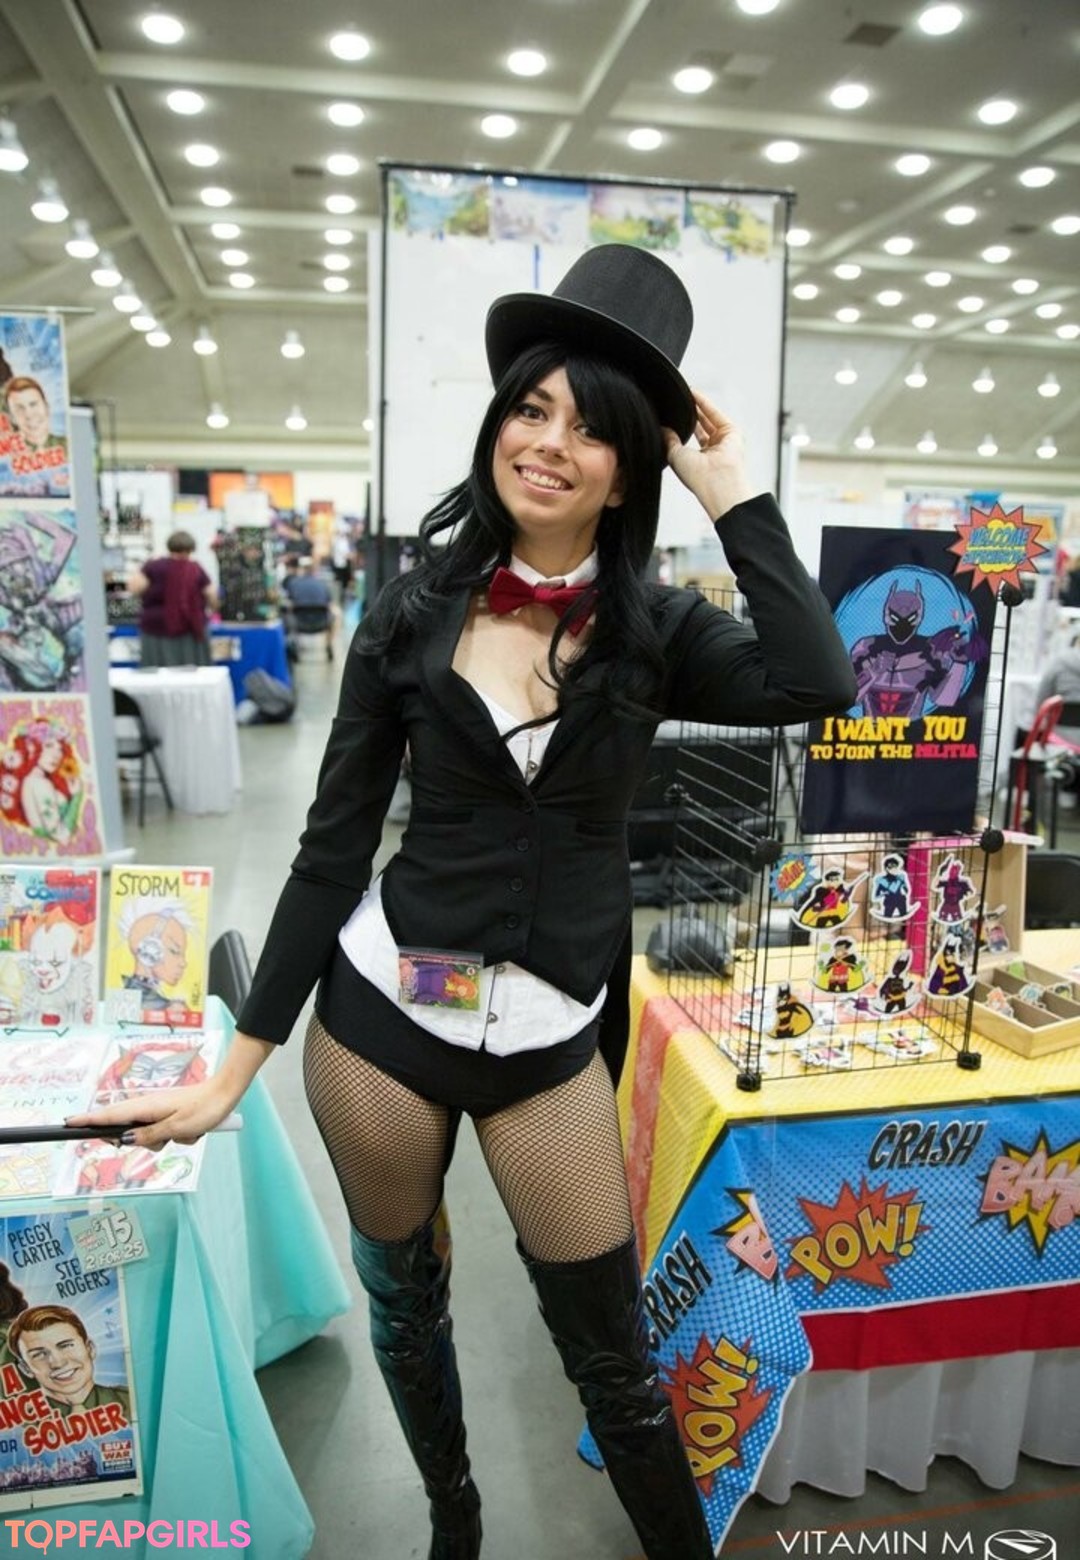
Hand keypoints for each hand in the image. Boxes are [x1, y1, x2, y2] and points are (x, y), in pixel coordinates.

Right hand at [66, 1077, 239, 1150]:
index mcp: (145, 1107)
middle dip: (140, 1141)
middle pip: (126, 1130)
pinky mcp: (168, 1115)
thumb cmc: (203, 1109)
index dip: (88, 1120)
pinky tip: (191, 1132)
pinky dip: (175, 1136)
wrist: (226, 1094)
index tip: (67, 1124)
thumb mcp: (176, 1128)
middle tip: (161, 1139)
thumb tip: (123, 1140)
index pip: (109, 1116)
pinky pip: (163, 1134)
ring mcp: (158, 1111)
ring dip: (163, 1141)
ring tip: (183, 1134)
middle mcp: (148, 1108)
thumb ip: (148, 1136)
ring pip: (147, 1136)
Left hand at [663, 393, 756, 520]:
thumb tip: (662, 429)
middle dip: (690, 414)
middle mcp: (714, 451)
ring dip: (697, 406)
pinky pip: (715, 414)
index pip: (691, 440)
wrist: (716, 481)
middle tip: (679, 402)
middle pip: (701, 427)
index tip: (672, 416)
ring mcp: (724, 441)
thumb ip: (669, 440)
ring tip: (684, 394)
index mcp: (701, 461)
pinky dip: (705, 404)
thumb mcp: (675, 455)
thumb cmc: (697, 476)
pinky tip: (693, 394)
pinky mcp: (732, 432)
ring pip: (708, 419)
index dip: (682, 426)